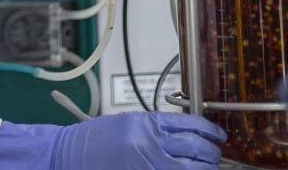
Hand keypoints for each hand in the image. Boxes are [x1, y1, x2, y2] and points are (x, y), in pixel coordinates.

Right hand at [0, 113, 225, 169]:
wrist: (70, 154)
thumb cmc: (94, 139)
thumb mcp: (128, 123)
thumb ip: (155, 128)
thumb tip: (185, 134)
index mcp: (146, 122)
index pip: (190, 123)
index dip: (209, 130)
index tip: (218, 134)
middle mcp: (150, 142)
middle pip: (195, 146)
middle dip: (211, 152)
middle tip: (216, 153)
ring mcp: (149, 163)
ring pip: (191, 167)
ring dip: (205, 167)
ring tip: (209, 166)